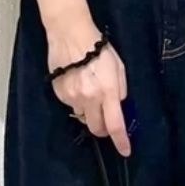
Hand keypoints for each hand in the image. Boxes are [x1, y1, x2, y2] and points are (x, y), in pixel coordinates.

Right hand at [46, 15, 130, 155]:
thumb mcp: (119, 68)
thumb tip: (119, 105)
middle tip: (106, 117)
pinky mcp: (59, 93)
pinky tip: (77, 84)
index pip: (115, 125)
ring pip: (82, 117)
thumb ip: (120, 90)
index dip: (121, 141)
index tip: (125, 151)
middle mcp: (89, 99)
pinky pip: (70, 105)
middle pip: (96, 128)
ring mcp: (72, 97)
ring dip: (89, 112)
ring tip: (89, 92)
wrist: (70, 34)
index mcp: (108, 92)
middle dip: (103, 128)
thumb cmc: (98, 48)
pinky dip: (76, 101)